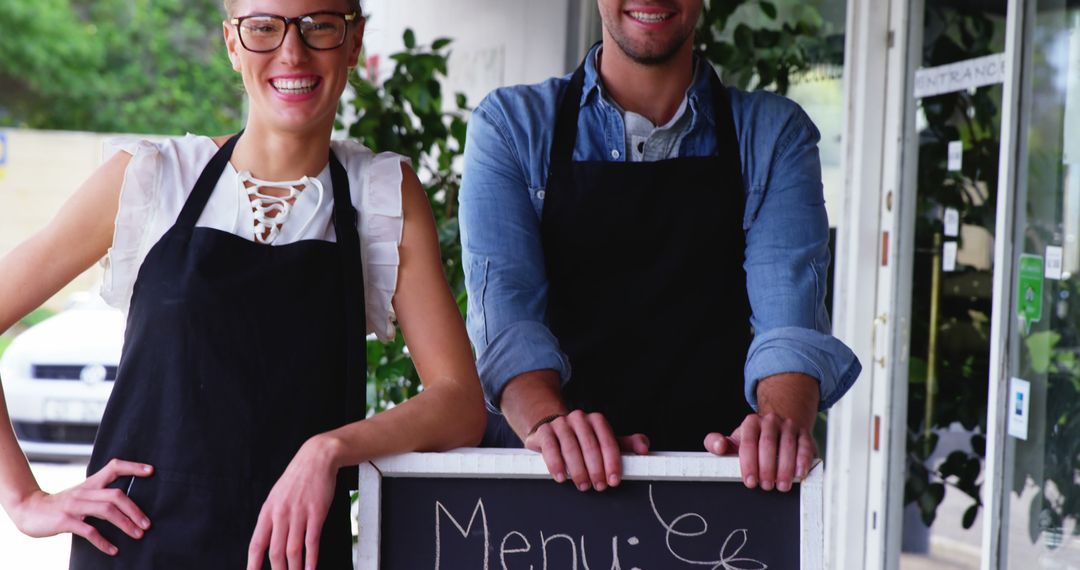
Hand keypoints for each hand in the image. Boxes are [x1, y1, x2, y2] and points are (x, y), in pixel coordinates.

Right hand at [8, 458, 152, 555]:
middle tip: (147, 524)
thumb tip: (128, 504)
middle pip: (116, 495)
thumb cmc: (63, 504)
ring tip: (138, 534)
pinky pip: (89, 530)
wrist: (30, 510)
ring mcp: (75, 505)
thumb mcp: (83, 493)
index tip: (151, 471)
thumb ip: (101, 494)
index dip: (133, 467)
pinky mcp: (66, 520)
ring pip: (106, 510)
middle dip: (135, 510)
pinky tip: (113, 549)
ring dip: (125, 523)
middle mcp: (85, 491)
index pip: (114, 467)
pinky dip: (103, 541)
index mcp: (91, 483)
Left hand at [247, 436, 340, 569]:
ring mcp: (299, 514)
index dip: (253, 564)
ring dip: (295, 568)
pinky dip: (311, 557)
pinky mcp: (316, 513)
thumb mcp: (276, 496)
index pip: (257, 543)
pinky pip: (312, 540)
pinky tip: (311, 567)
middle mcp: (281, 514)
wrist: (316, 459)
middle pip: (276, 551)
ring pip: (293, 549)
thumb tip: (268, 539)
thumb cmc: (297, 478)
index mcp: (268, 511)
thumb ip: (272, 517)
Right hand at [524, 410, 649, 491]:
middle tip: (599, 486)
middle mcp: (579, 419)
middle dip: (596, 470)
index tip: (614, 480)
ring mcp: (560, 424)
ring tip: (583, 485)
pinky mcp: (544, 432)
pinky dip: (556, 465)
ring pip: (571, 449)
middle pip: (590, 446)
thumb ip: (626, 445)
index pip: (608, 442)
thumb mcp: (604, 441)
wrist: (551, 428)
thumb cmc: (581, 439)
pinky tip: (561, 477)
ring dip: (578, 471)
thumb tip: (644, 449)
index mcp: (597, 420)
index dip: (613, 463)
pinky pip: (550, 449)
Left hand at [704, 412, 815, 491]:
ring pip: (787, 446)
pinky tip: (799, 473)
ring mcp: (788, 426)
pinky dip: (803, 460)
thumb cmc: (753, 440)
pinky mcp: (804, 434)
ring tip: (781, 485)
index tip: (750, 481)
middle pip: (768, 444)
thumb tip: (718, 446)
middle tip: (766, 486)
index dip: (748, 464)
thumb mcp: (734, 441)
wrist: (776, 427)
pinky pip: (805, 446)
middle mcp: (770, 421)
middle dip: (767, 468)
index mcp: (751, 423)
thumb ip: (716, 443)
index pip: (748, 443)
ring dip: (785, 468)